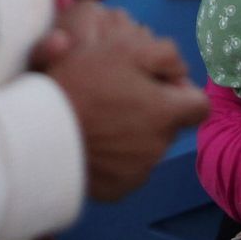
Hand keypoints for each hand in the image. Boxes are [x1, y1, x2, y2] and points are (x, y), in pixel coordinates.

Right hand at [39, 6, 205, 200]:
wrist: (40, 131)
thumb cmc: (82, 85)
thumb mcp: (124, 50)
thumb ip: (165, 54)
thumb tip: (182, 69)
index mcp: (166, 112)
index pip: (200, 106)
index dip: (184, 94)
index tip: (160, 88)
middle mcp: (159, 146)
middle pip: (170, 127)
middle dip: (154, 113)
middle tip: (122, 100)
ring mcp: (139, 172)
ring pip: (148, 149)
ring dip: (135, 135)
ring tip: (104, 121)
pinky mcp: (119, 189)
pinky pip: (127, 171)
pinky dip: (117, 159)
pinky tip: (95, 144)